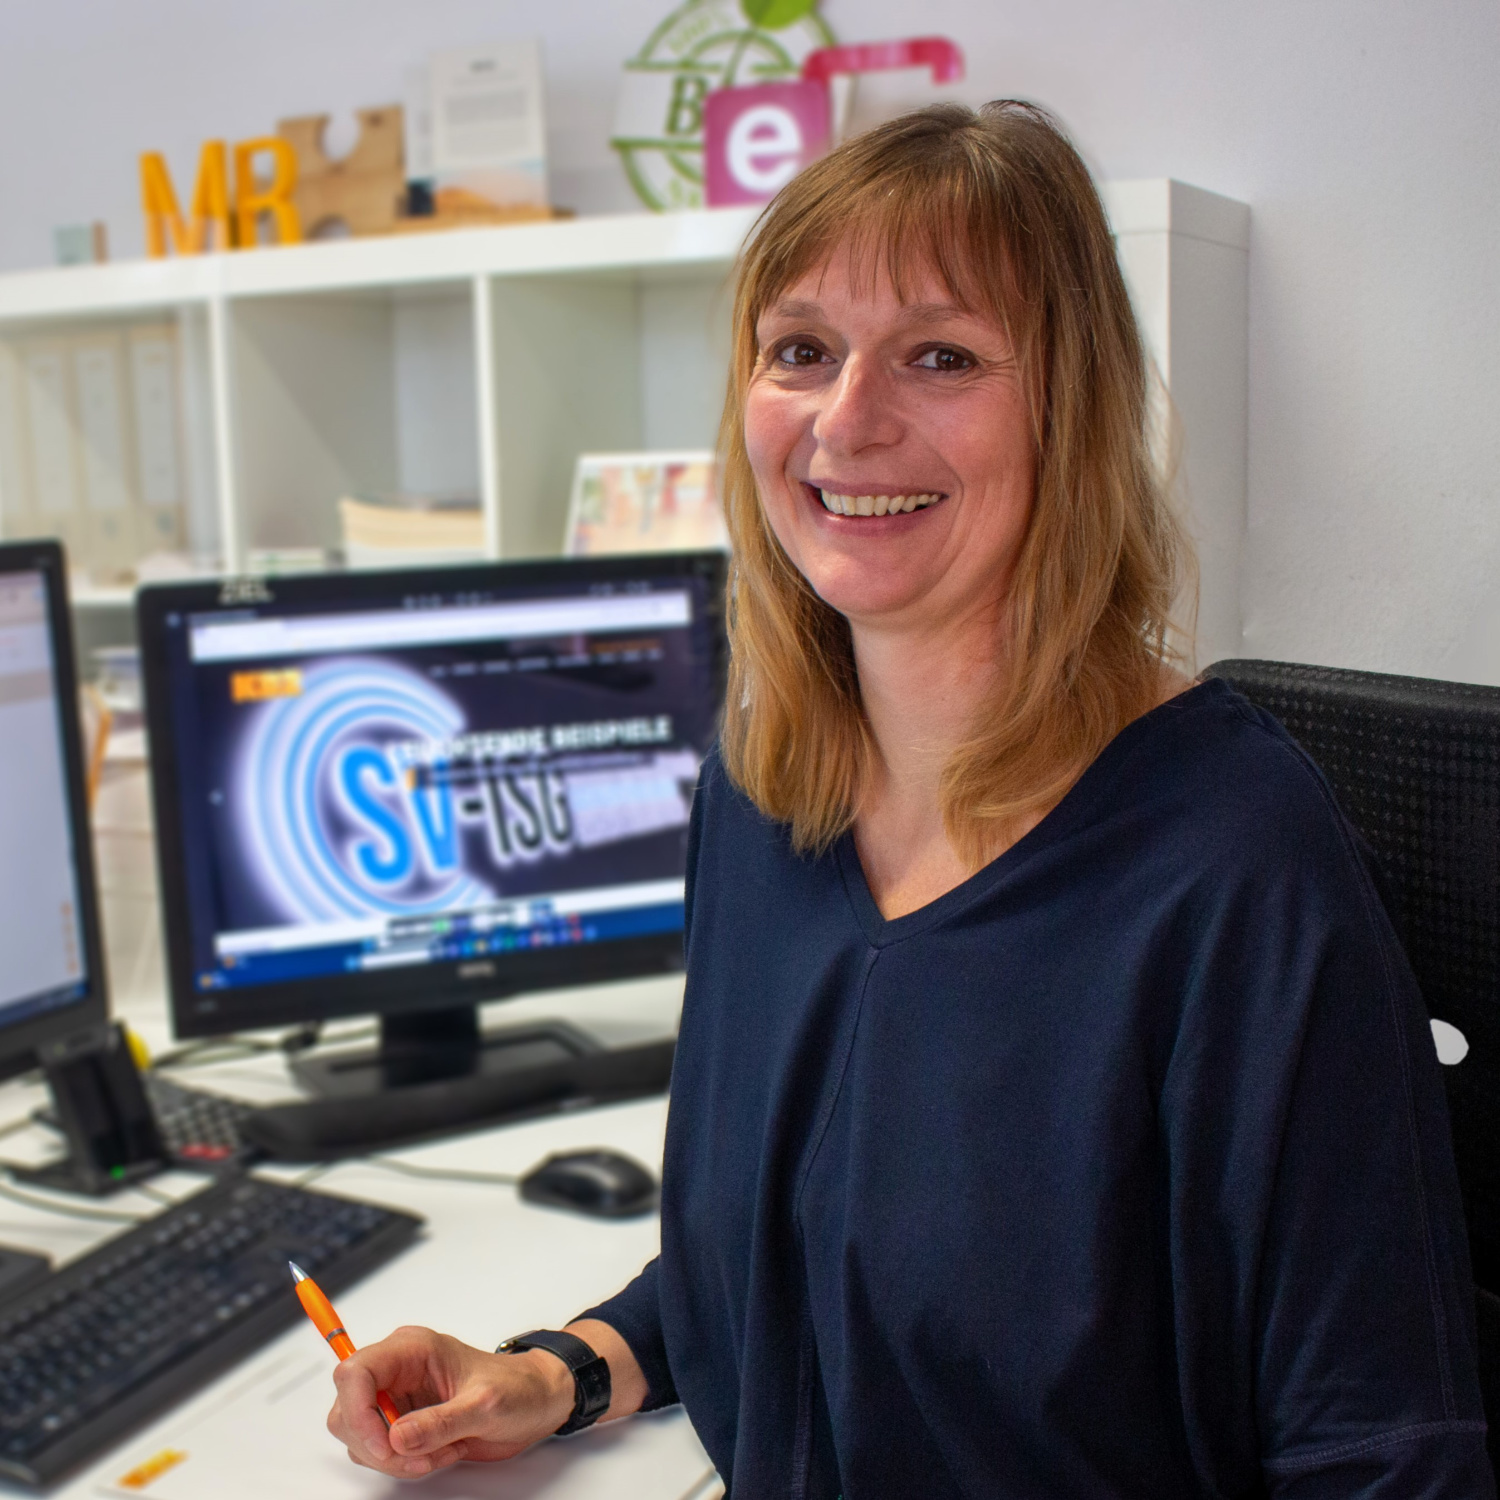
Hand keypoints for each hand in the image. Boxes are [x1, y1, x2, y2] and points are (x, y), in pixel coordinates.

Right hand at [327, 1326, 573, 1476]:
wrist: (535, 1403)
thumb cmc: (517, 1389)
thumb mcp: (485, 1405)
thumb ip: (441, 1421)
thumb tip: (396, 1438)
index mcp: (412, 1348)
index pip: (355, 1371)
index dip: (358, 1412)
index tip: (384, 1446)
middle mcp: (397, 1370)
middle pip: (347, 1409)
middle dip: (375, 1443)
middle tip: (417, 1458)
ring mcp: (397, 1397)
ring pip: (358, 1435)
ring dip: (393, 1457)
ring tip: (438, 1452)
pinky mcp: (402, 1422)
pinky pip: (379, 1450)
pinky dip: (402, 1463)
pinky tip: (438, 1453)